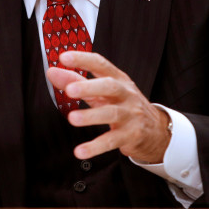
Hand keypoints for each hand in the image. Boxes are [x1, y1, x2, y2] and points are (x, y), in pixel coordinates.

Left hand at [46, 51, 170, 162]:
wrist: (156, 130)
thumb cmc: (123, 105)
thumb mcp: (102, 91)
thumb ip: (76, 81)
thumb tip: (52, 72)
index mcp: (118, 79)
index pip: (100, 64)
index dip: (82, 59)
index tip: (63, 57)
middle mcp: (126, 94)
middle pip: (109, 86)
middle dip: (89, 87)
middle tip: (69, 90)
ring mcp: (130, 115)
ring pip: (111, 113)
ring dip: (91, 116)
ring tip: (72, 119)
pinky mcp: (130, 135)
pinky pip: (111, 141)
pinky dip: (95, 147)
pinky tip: (80, 151)